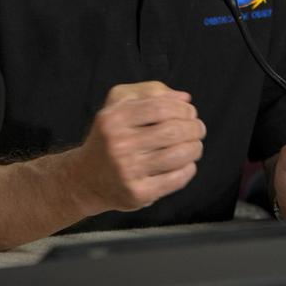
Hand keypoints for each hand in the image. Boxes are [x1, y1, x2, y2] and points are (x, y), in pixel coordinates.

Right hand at [72, 81, 205, 213]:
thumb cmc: (109, 136)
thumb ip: (150, 92)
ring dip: (194, 148)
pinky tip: (188, 164)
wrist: (86, 178)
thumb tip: (185, 98)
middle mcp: (119, 144)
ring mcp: (128, 171)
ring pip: (176, 156)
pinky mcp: (137, 193)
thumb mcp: (119, 104)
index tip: (190, 112)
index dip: (182, 109)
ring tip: (196, 146)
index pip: (160, 107)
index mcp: (114, 117)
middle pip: (171, 131)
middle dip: (193, 128)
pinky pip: (174, 180)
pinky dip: (188, 170)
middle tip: (199, 129)